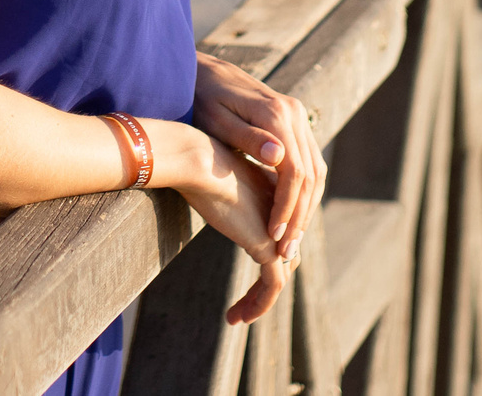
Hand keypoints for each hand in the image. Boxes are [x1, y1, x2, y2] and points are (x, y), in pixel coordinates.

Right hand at [148, 123, 284, 324]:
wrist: (200, 163)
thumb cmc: (198, 166)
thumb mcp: (214, 180)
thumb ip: (222, 192)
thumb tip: (206, 191)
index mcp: (273, 197)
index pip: (278, 235)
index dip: (267, 258)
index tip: (246, 277)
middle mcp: (280, 216)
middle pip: (283, 258)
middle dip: (266, 284)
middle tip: (246, 304)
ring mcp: (278, 233)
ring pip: (278, 276)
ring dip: (259, 300)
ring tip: (236, 318)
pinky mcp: (269, 248)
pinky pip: (272, 286)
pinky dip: (260, 304)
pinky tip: (237, 317)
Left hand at [193, 51, 325, 262]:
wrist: (202, 71)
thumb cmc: (201, 99)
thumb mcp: (216, 120)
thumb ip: (247, 138)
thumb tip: (278, 156)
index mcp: (277, 114)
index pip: (295, 172)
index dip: (288, 208)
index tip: (275, 237)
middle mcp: (294, 113)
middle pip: (312, 175)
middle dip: (301, 215)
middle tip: (287, 250)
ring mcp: (297, 115)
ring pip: (316, 170)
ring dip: (307, 207)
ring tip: (291, 239)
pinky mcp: (293, 122)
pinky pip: (309, 162)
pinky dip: (305, 191)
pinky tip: (292, 213)